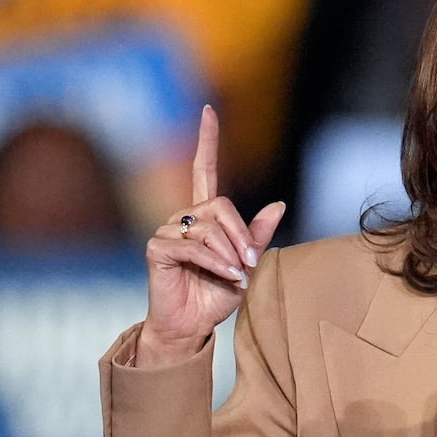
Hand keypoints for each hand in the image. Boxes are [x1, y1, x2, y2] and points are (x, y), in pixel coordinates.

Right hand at [137, 106, 285, 365]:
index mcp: (204, 217)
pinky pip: (195, 247)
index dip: (206, 140)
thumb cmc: (216, 294)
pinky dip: (216, 263)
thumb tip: (279, 205)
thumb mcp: (246, 264)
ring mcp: (168, 231)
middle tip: (250, 262)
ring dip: (230, 254)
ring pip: (210, 228)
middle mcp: (184, 217)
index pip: (202, 169)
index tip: (208, 110)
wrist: (192, 325)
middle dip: (242, 235)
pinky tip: (226, 277)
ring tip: (237, 276)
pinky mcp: (158, 248)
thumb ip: (257, 236)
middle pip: (221, 206)